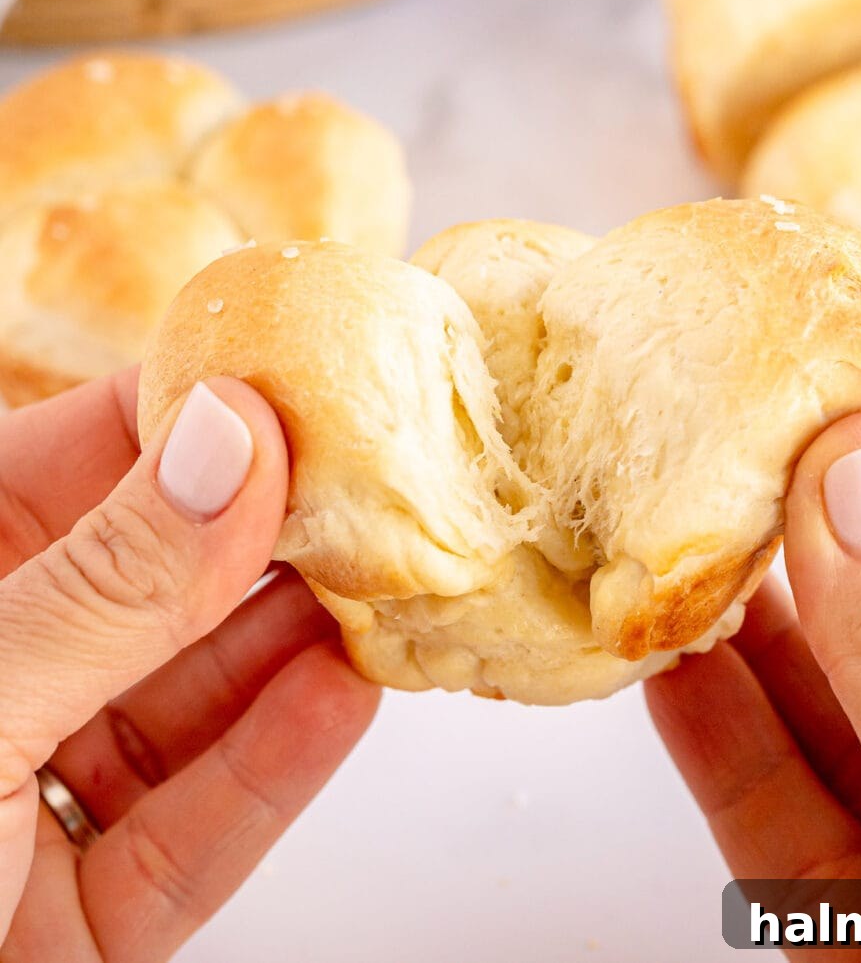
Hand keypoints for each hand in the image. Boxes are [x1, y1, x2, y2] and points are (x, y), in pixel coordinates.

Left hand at [0, 372, 379, 960]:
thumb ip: (103, 585)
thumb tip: (227, 442)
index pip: (90, 456)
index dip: (202, 417)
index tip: (311, 386)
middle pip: (162, 577)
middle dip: (274, 535)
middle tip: (383, 490)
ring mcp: (35, 796)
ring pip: (191, 700)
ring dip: (293, 647)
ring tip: (388, 583)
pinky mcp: (83, 914)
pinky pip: (192, 830)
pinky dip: (272, 767)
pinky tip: (342, 693)